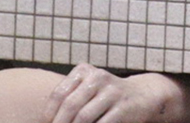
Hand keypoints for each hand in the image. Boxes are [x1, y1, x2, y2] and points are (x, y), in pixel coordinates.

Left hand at [44, 64, 172, 122]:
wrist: (142, 95)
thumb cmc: (107, 96)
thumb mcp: (88, 88)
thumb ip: (70, 98)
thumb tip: (47, 119)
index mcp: (83, 71)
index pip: (59, 93)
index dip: (49, 113)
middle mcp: (97, 77)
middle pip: (70, 105)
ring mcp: (111, 92)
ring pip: (84, 117)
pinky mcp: (123, 107)